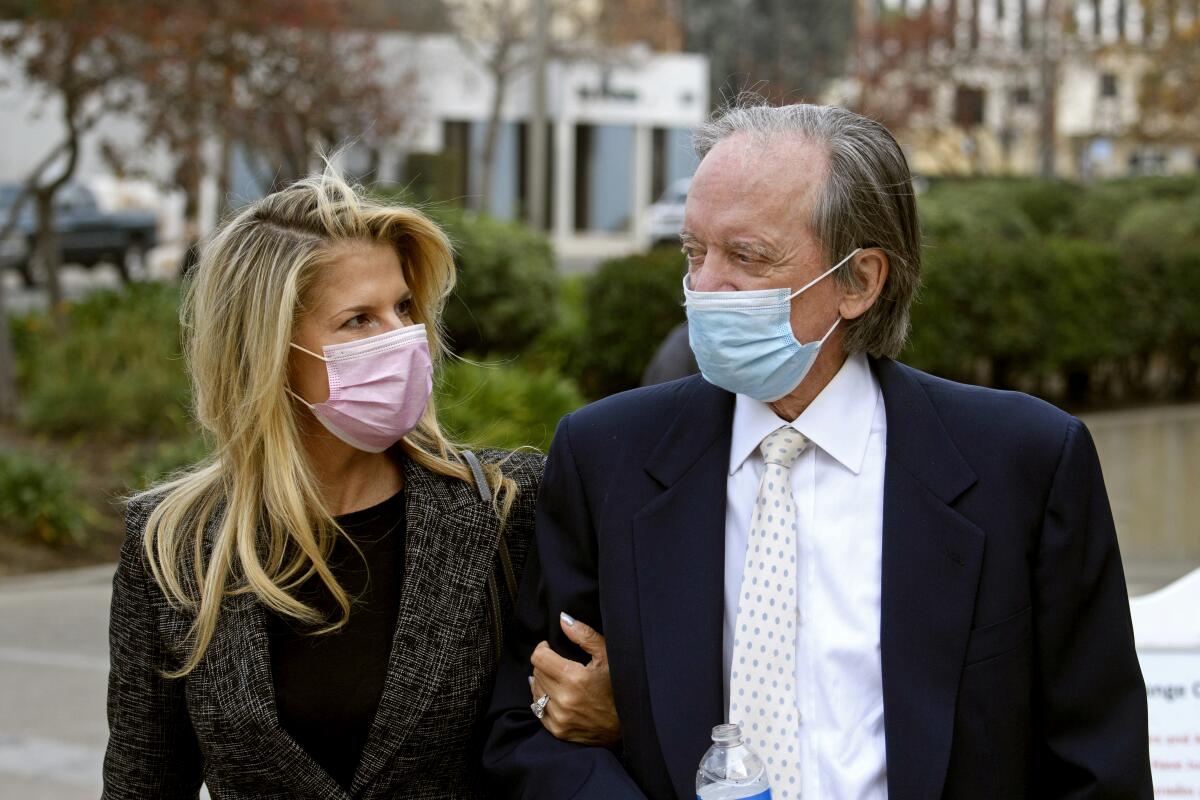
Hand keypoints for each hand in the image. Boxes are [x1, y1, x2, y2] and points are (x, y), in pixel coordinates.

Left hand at [529, 612, 621, 746]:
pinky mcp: (558, 730)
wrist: (626, 725)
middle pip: (536, 672)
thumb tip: (563, 619)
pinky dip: (543, 699)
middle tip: (560, 664)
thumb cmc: (619, 686)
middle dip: (545, 664)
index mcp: (574, 678)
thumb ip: (584, 635)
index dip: (543, 648)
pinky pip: (537, 709)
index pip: (539, 658)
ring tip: (560, 679)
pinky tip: (556, 695)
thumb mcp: (607, 656)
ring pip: (535, 690)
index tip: (549, 647)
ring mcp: (559, 718)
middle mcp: (564, 699)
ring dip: (543, 681)